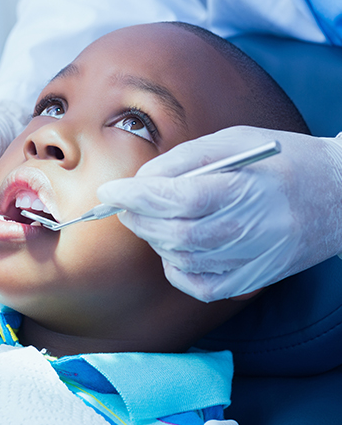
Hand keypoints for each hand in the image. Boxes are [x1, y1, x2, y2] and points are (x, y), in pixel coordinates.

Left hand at [98, 126, 341, 301]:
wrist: (337, 197)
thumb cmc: (284, 162)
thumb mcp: (234, 142)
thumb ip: (185, 159)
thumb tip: (143, 179)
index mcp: (243, 188)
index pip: (176, 198)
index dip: (136, 196)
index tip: (110, 191)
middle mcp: (248, 230)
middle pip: (173, 232)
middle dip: (137, 217)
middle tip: (124, 203)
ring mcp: (251, 260)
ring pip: (181, 258)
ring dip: (154, 238)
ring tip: (150, 218)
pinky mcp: (251, 279)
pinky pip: (199, 285)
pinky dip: (175, 267)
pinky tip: (174, 247)